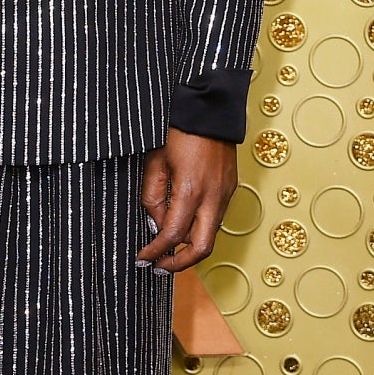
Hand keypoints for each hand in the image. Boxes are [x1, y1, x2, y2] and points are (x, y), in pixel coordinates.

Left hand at [137, 128, 237, 272]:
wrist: (209, 107)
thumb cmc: (178, 129)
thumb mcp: (154, 161)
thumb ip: (153, 196)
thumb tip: (155, 224)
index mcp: (190, 190)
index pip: (173, 235)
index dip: (156, 252)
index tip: (143, 258)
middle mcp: (212, 196)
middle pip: (202, 248)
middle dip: (180, 263)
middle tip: (159, 266)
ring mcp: (225, 193)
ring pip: (211, 235)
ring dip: (190, 247)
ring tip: (168, 249)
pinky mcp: (230, 188)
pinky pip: (215, 218)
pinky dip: (199, 229)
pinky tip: (184, 225)